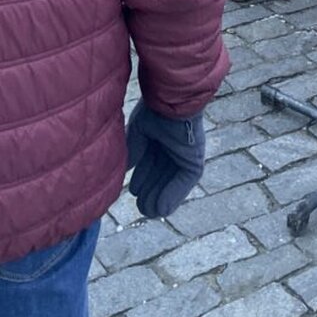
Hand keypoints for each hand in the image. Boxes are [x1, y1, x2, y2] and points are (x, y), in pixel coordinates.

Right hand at [125, 99, 204, 217]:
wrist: (170, 104)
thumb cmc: (152, 113)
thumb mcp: (137, 134)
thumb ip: (132, 153)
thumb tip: (122, 172)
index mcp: (159, 137)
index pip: (149, 164)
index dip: (141, 180)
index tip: (133, 191)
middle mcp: (173, 147)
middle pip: (159, 176)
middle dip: (149, 192)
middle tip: (140, 207)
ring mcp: (184, 155)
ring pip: (170, 183)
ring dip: (159, 198)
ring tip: (148, 211)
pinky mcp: (194, 162)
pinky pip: (182, 184)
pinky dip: (172, 196)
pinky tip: (161, 209)